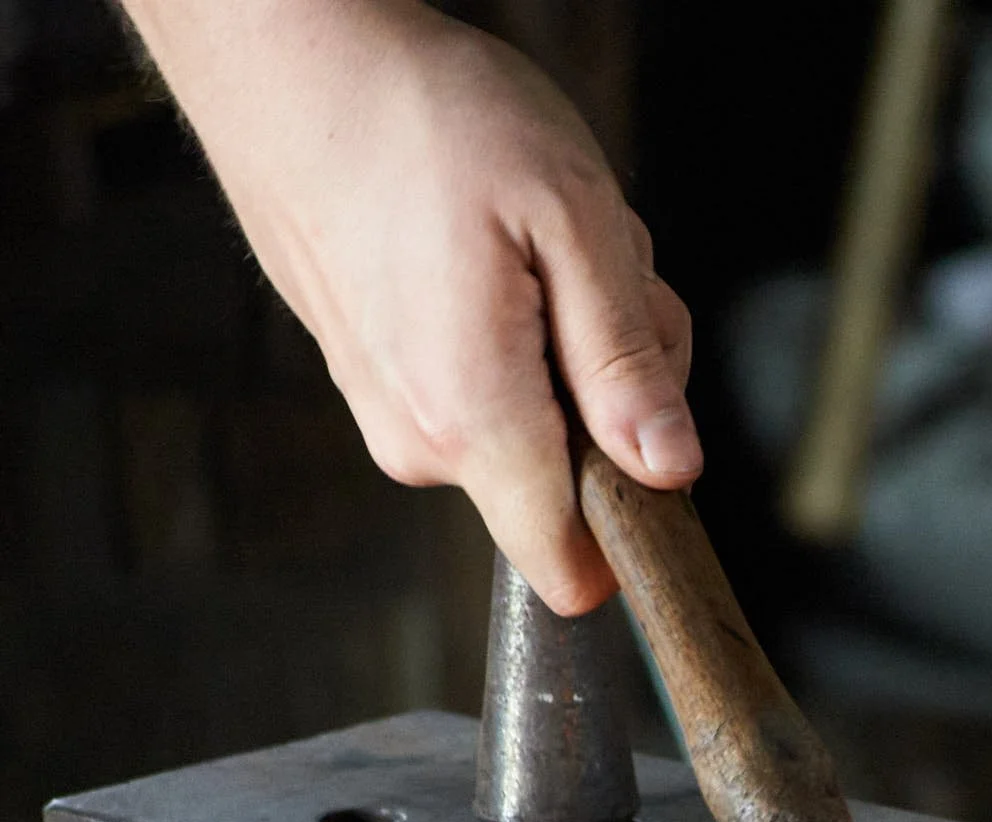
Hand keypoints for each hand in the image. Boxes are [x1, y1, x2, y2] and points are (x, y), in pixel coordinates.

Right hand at [124, 0, 696, 612]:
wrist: (290, 53)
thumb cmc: (431, 116)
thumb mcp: (576, 223)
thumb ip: (626, 364)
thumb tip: (670, 471)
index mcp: (474, 421)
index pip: (571, 567)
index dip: (638, 519)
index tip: (655, 433)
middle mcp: (419, 440)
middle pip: (578, 475)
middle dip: (617, 379)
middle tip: (591, 267)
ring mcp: (389, 409)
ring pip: (542, 420)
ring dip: (572, 334)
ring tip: (531, 237)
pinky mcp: (374, 374)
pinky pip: (488, 381)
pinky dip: (518, 316)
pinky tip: (489, 239)